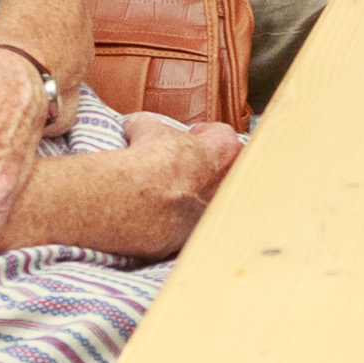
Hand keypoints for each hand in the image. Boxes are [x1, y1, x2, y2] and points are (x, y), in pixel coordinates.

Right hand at [84, 113, 243, 262]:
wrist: (137, 200)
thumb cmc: (149, 161)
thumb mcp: (146, 129)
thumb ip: (148, 126)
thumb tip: (137, 126)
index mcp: (224, 151)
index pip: (223, 135)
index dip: (203, 134)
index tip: (190, 136)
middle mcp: (227, 184)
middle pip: (223, 170)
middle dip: (204, 167)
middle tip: (181, 165)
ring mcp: (212, 213)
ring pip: (207, 202)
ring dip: (190, 197)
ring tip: (164, 192)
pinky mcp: (193, 236)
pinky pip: (186, 227)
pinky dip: (173, 222)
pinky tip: (155, 215)